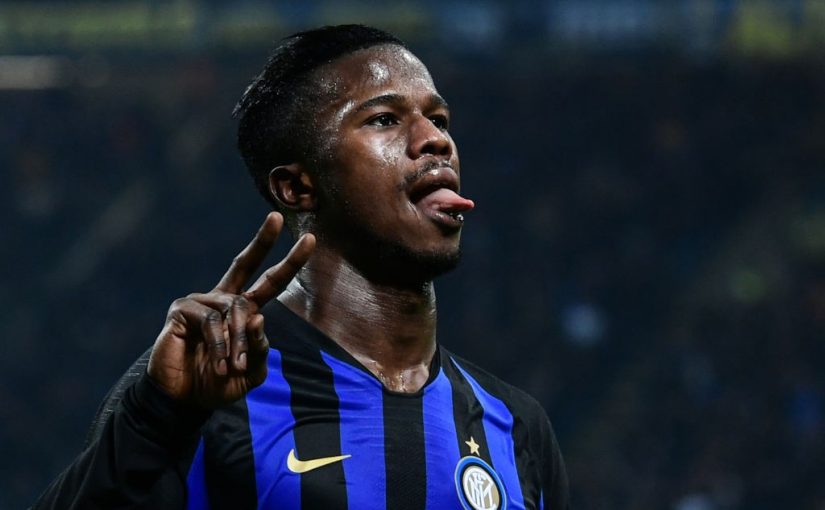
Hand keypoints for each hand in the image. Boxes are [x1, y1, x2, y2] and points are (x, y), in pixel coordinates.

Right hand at [147, 212, 314, 408]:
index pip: (269, 282)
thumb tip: (257, 317)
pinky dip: (220, 344)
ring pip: (235, 310)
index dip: (289, 262)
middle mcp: (223, 299)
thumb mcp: (251, 371)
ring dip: (238, 342)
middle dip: (263, 240)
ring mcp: (201, 302)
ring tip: (233, 367)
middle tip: (277, 218)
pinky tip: (219, 364)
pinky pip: (212, 321)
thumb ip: (260, 348)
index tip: (310, 239)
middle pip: (245, 263)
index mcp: (244, 311)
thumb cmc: (218, 385)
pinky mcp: (182, 310)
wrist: (183, 401)